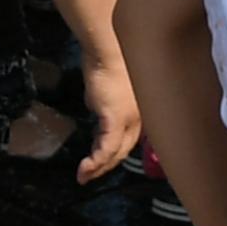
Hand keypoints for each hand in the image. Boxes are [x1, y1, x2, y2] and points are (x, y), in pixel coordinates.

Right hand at [76, 53, 140, 184]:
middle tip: (91, 174)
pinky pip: (105, 148)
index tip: (103, 160)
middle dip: (107, 165)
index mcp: (142, 110)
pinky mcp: (114, 119)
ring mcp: (129, 119)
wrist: (109, 48)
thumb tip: (97, 108)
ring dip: (99, 167)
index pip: (131, 138)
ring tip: (84, 176)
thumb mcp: (111, 84)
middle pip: (124, 149)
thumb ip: (107, 101)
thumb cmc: (111, 59)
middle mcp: (139, 117)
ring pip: (115, 152)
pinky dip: (95, 161)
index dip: (117, 152)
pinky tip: (85, 168)